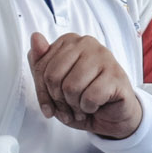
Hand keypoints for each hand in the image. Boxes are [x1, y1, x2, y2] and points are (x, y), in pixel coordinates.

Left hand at [29, 33, 146, 140]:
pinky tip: (95, 105)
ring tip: (82, 106)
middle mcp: (87, 43)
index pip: (42, 68)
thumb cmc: (82, 98)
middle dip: (58, 100)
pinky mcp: (116, 74)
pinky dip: (89, 108)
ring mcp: (104, 56)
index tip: (49, 105)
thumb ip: (40, 63)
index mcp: (69, 41)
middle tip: (69, 108)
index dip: (42, 93)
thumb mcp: (55, 86)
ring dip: (74, 105)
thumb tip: (35, 37)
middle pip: (54, 77)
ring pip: (71, 87)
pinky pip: (90, 97)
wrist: (111, 115)